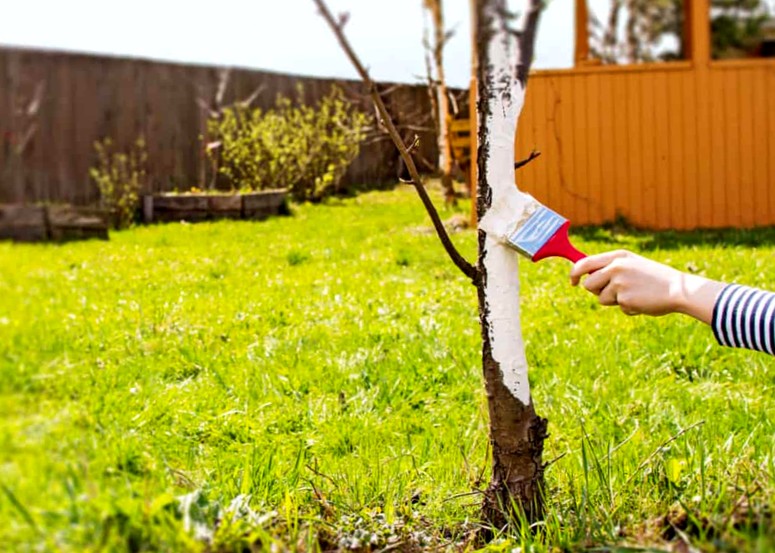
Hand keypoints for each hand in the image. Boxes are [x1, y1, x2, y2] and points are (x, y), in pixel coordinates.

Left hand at [569, 250, 724, 323]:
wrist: (678, 289)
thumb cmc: (654, 279)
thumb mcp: (633, 265)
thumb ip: (611, 267)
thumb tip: (586, 276)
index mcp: (617, 256)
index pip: (584, 262)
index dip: (574, 273)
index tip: (572, 282)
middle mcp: (616, 267)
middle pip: (588, 284)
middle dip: (596, 291)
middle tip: (614, 291)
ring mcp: (619, 282)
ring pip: (600, 298)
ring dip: (613, 300)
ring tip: (633, 294)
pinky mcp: (624, 298)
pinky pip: (617, 307)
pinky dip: (627, 308)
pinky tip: (641, 301)